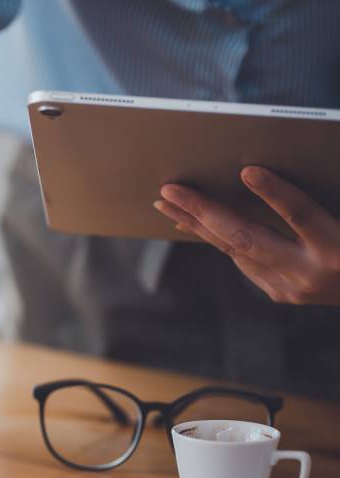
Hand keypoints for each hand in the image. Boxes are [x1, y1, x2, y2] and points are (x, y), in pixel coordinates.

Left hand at [155, 166, 339, 305]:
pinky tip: (194, 222)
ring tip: (167, 202)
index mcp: (338, 249)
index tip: (247, 170)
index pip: (303, 215)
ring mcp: (294, 288)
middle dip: (204, 211)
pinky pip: (244, 261)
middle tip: (170, 190)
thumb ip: (322, 200)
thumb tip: (266, 173)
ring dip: (198, 224)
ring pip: (235, 251)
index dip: (276, 193)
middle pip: (248, 238)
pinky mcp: (283, 294)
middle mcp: (312, 274)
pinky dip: (219, 238)